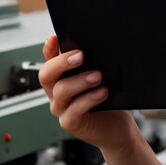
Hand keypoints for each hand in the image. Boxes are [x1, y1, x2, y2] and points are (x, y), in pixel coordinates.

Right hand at [38, 35, 135, 153]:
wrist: (118, 127)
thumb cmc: (110, 99)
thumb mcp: (104, 77)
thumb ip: (96, 63)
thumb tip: (99, 44)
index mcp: (63, 77)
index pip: (50, 60)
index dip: (49, 49)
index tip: (54, 37)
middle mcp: (58, 92)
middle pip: (46, 75)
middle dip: (61, 62)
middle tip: (80, 55)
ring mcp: (62, 108)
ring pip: (61, 91)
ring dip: (80, 80)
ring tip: (98, 76)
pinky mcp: (71, 123)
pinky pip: (73, 111)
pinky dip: (88, 100)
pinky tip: (102, 93)